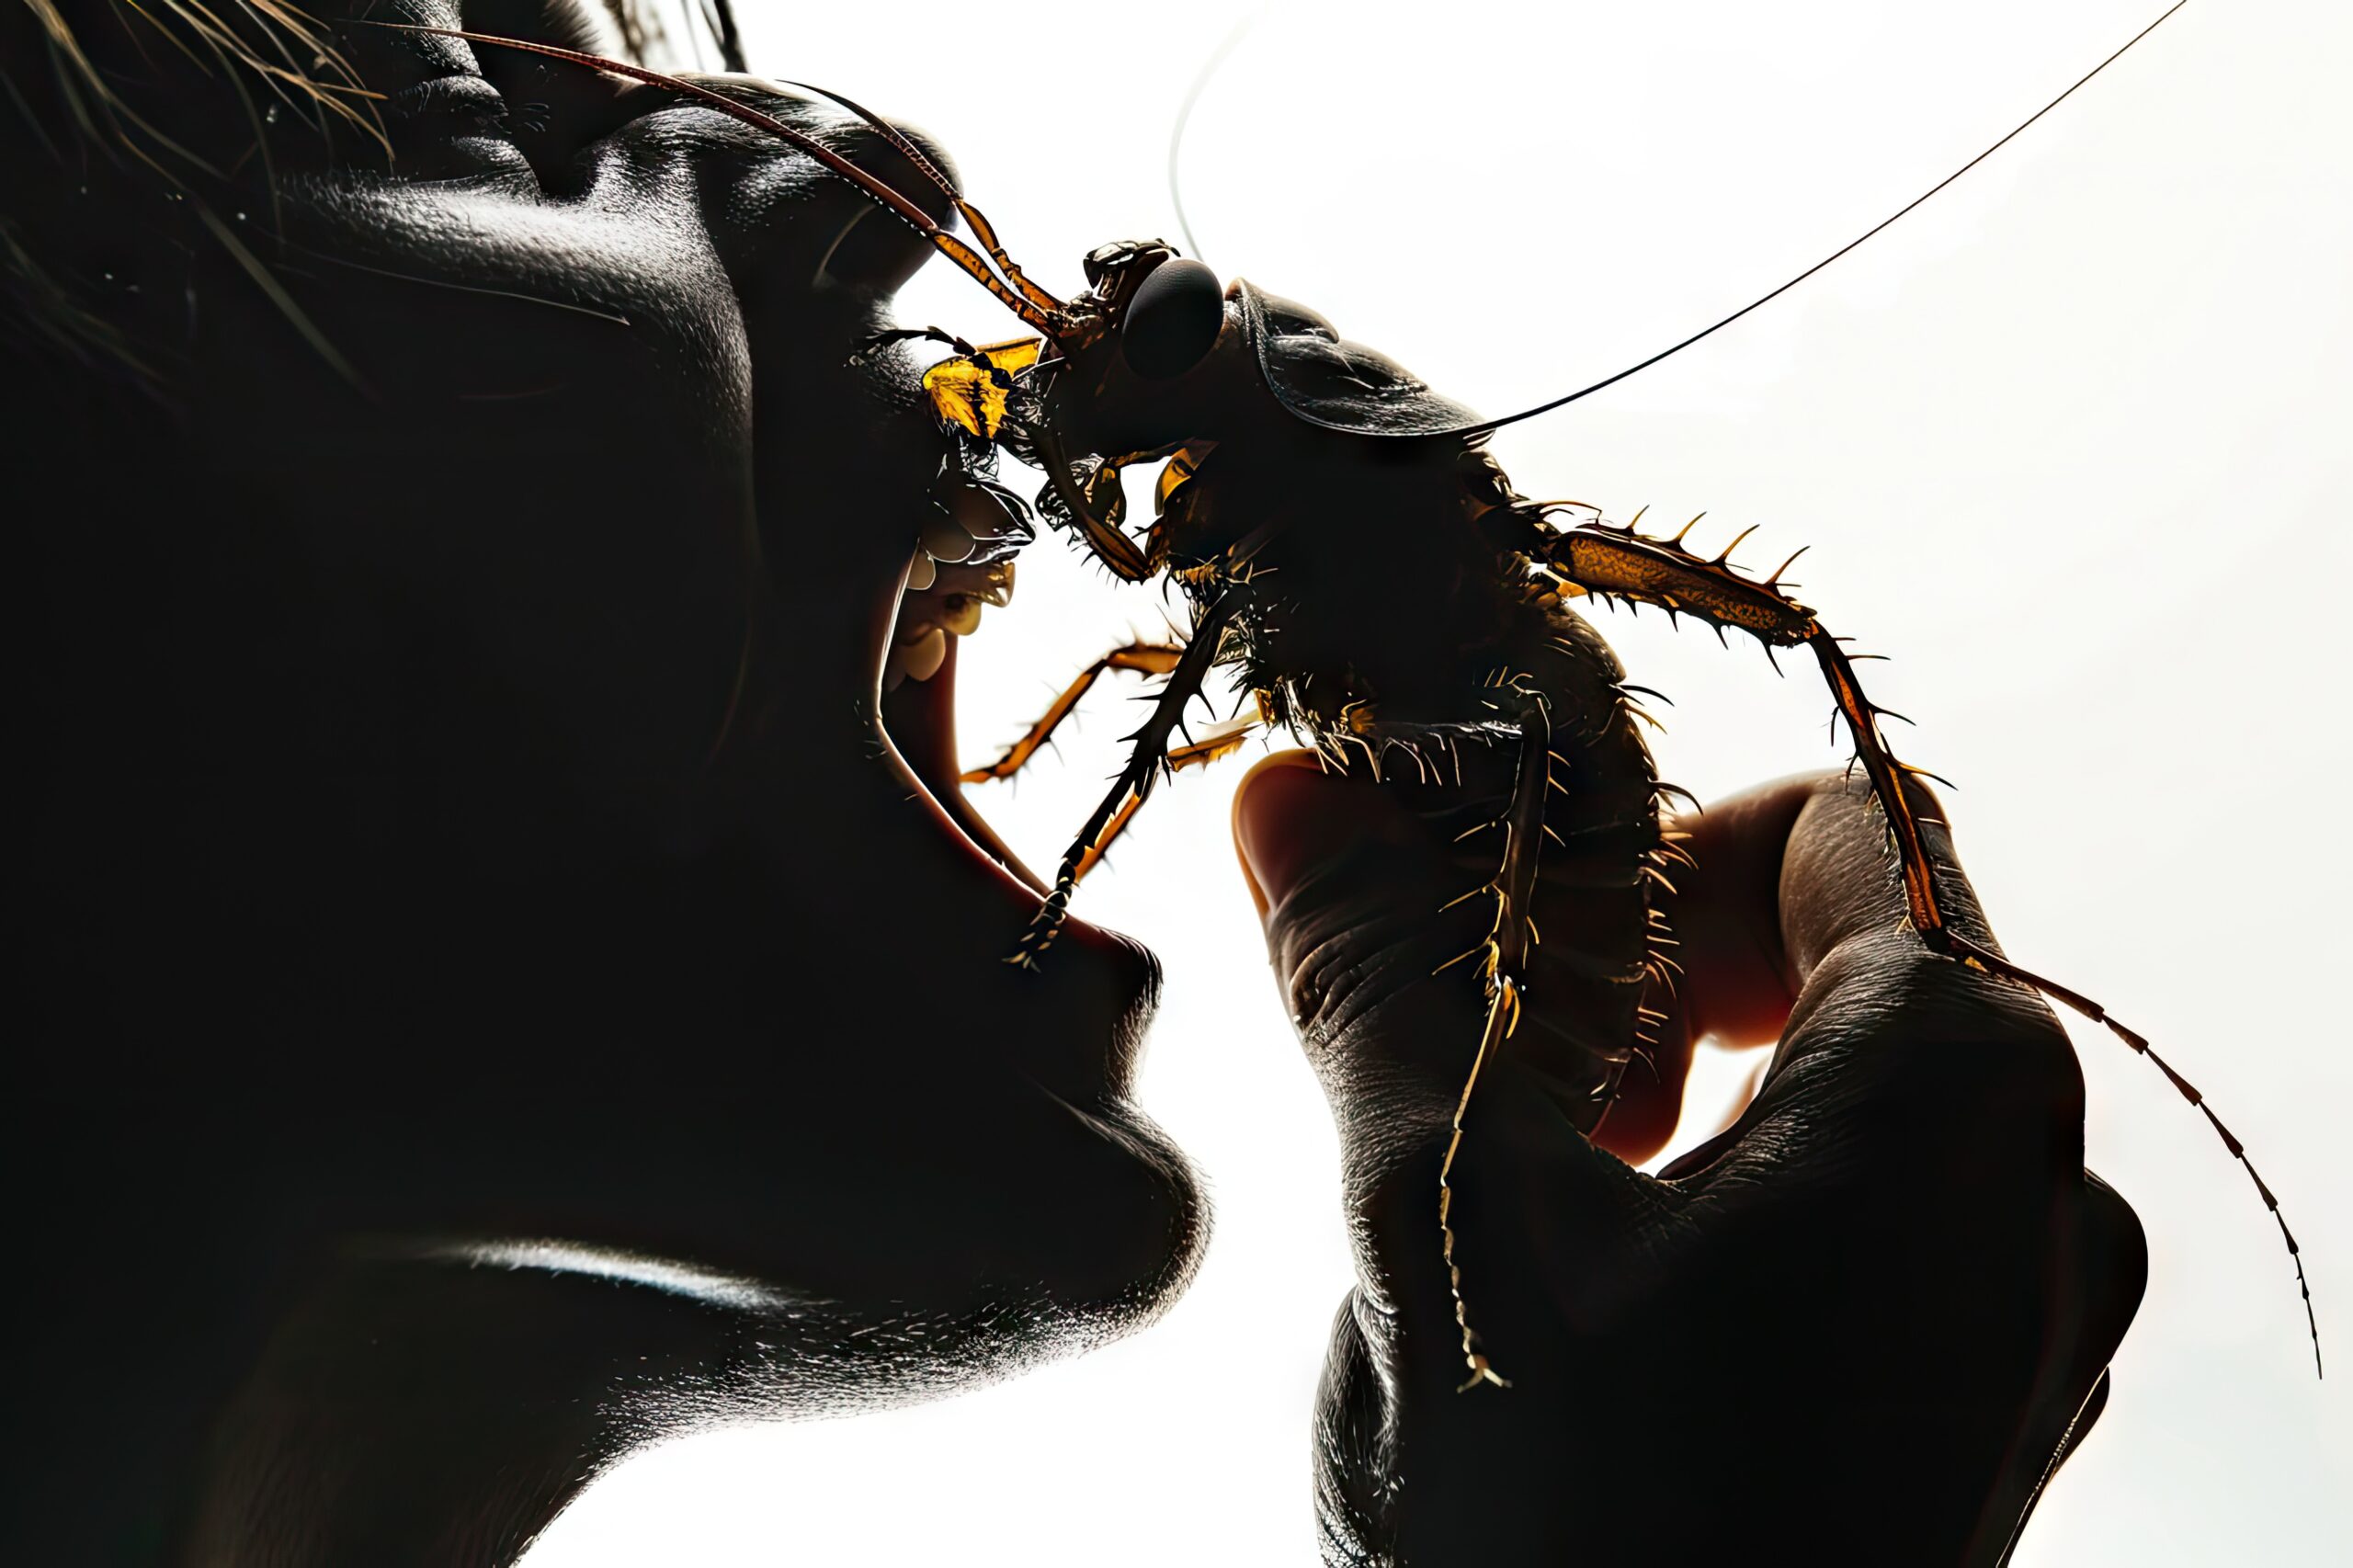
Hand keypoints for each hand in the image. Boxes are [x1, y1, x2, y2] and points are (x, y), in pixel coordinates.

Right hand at [1234, 761, 2143, 1564]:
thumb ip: (1377, 979)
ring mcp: (2024, 1317)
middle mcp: (2040, 1187)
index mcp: (1957, 1088)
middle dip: (1660, 986)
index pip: (1827, 826)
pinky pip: (1879, 1225)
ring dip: (1690, 1101)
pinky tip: (1618, 1308)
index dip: (1652, 844)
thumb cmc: (1568, 1535)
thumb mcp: (1441, 1219)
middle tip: (1511, 1086)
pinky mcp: (1981, 1417)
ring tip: (1546, 1206)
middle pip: (1850, 958)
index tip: (1517, 950)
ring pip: (1855, 1097)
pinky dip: (1746, 1208)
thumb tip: (1294, 788)